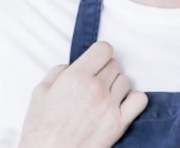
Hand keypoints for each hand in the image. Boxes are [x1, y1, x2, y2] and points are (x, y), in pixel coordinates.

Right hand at [18, 41, 147, 147]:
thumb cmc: (41, 129)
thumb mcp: (40, 92)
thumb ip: (59, 72)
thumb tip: (72, 66)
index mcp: (76, 77)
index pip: (104, 49)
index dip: (99, 54)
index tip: (95, 61)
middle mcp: (96, 88)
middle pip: (114, 64)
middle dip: (104, 70)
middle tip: (94, 82)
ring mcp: (110, 106)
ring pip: (126, 81)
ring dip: (116, 85)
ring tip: (104, 96)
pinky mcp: (119, 124)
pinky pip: (139, 100)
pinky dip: (133, 99)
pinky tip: (121, 104)